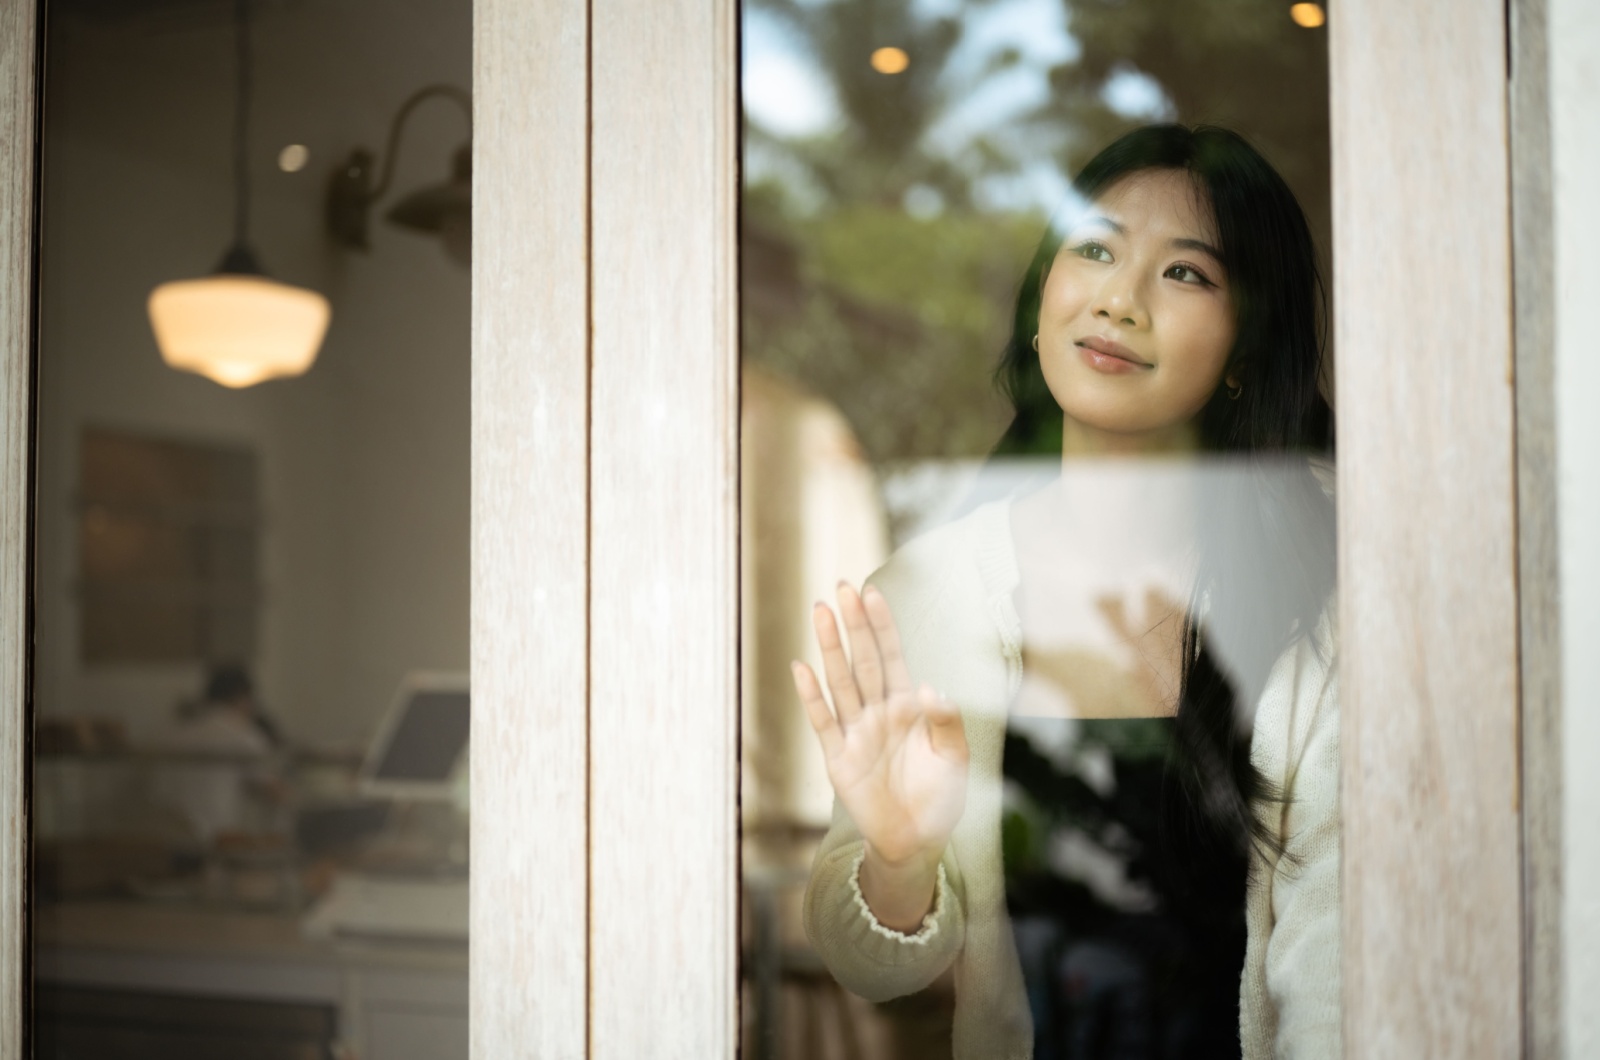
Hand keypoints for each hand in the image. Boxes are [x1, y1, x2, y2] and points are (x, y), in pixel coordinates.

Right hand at [791, 583, 968, 871]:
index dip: (882, 626)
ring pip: (841, 682)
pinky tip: (801, 668)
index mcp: (907, 707)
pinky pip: (823, 722)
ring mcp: (856, 733)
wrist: (918, 840)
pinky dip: (812, 697)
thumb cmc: (940, 796)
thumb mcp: (955, 757)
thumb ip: (947, 722)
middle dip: (853, 624)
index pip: (891, 656)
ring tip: (820, 612)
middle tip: (842, 588)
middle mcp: (878, 712)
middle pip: (862, 660)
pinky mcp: (839, 759)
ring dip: (830, 648)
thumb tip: (930, 689)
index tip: (872, 593)